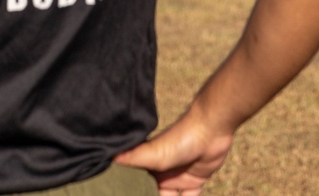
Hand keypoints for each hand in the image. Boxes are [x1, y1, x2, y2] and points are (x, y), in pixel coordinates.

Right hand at [115, 106, 232, 193]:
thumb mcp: (152, 152)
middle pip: (152, 193)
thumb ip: (131, 158)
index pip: (137, 185)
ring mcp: (177, 178)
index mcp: (148, 165)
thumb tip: (108, 156)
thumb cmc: (178, 139)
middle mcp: (160, 173)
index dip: (133, 191)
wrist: (210, 130)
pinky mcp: (195, 182)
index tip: (121, 195)